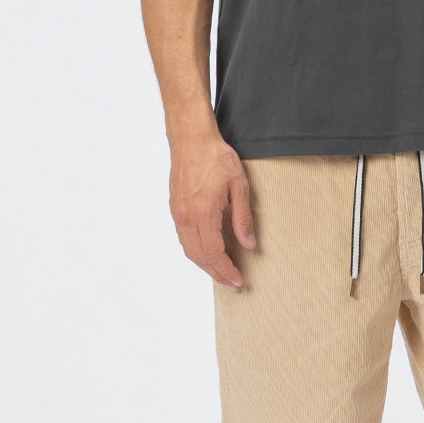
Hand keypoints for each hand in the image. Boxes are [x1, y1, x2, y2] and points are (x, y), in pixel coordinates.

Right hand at [169, 135, 255, 289]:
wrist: (191, 139)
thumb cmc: (216, 157)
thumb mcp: (239, 186)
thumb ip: (243, 218)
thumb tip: (249, 244)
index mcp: (204, 212)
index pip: (213, 253)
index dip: (226, 271)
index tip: (238, 281)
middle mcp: (186, 216)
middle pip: (199, 257)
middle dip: (216, 274)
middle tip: (232, 283)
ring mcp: (178, 213)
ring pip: (189, 250)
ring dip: (205, 265)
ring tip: (222, 272)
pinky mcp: (175, 208)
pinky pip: (184, 238)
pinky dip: (196, 251)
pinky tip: (208, 252)